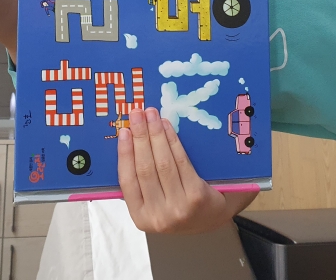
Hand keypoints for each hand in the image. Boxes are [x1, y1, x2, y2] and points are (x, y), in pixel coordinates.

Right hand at [118, 108, 254, 234]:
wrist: (212, 220)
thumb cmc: (178, 206)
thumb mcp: (153, 205)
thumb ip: (140, 183)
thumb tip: (128, 141)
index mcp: (141, 217)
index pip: (127, 181)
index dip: (124, 153)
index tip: (123, 131)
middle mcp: (159, 216)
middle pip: (145, 168)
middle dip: (139, 137)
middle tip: (136, 114)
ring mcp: (179, 208)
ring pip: (162, 163)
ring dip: (155, 134)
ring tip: (151, 115)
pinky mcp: (197, 196)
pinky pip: (181, 162)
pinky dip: (172, 141)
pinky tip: (167, 127)